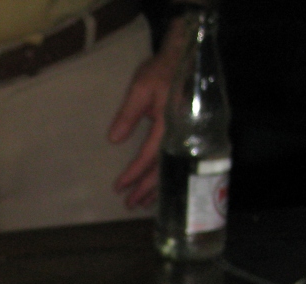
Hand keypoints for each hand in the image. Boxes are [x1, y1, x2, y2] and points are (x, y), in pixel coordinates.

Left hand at [109, 19, 187, 208]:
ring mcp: (188, 136)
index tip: (119, 187)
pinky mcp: (190, 135)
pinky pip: (179, 161)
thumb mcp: (141, 87)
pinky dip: (168, 176)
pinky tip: (160, 187)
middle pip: (162, 169)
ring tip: (143, 204)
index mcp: (168, 124)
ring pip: (172, 168)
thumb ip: (128, 114)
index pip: (148, 157)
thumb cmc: (162, 70)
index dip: (133, 174)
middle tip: (130, 205)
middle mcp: (181, 135)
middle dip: (145, 189)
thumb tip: (114, 139)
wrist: (187, 55)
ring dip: (156, 187)